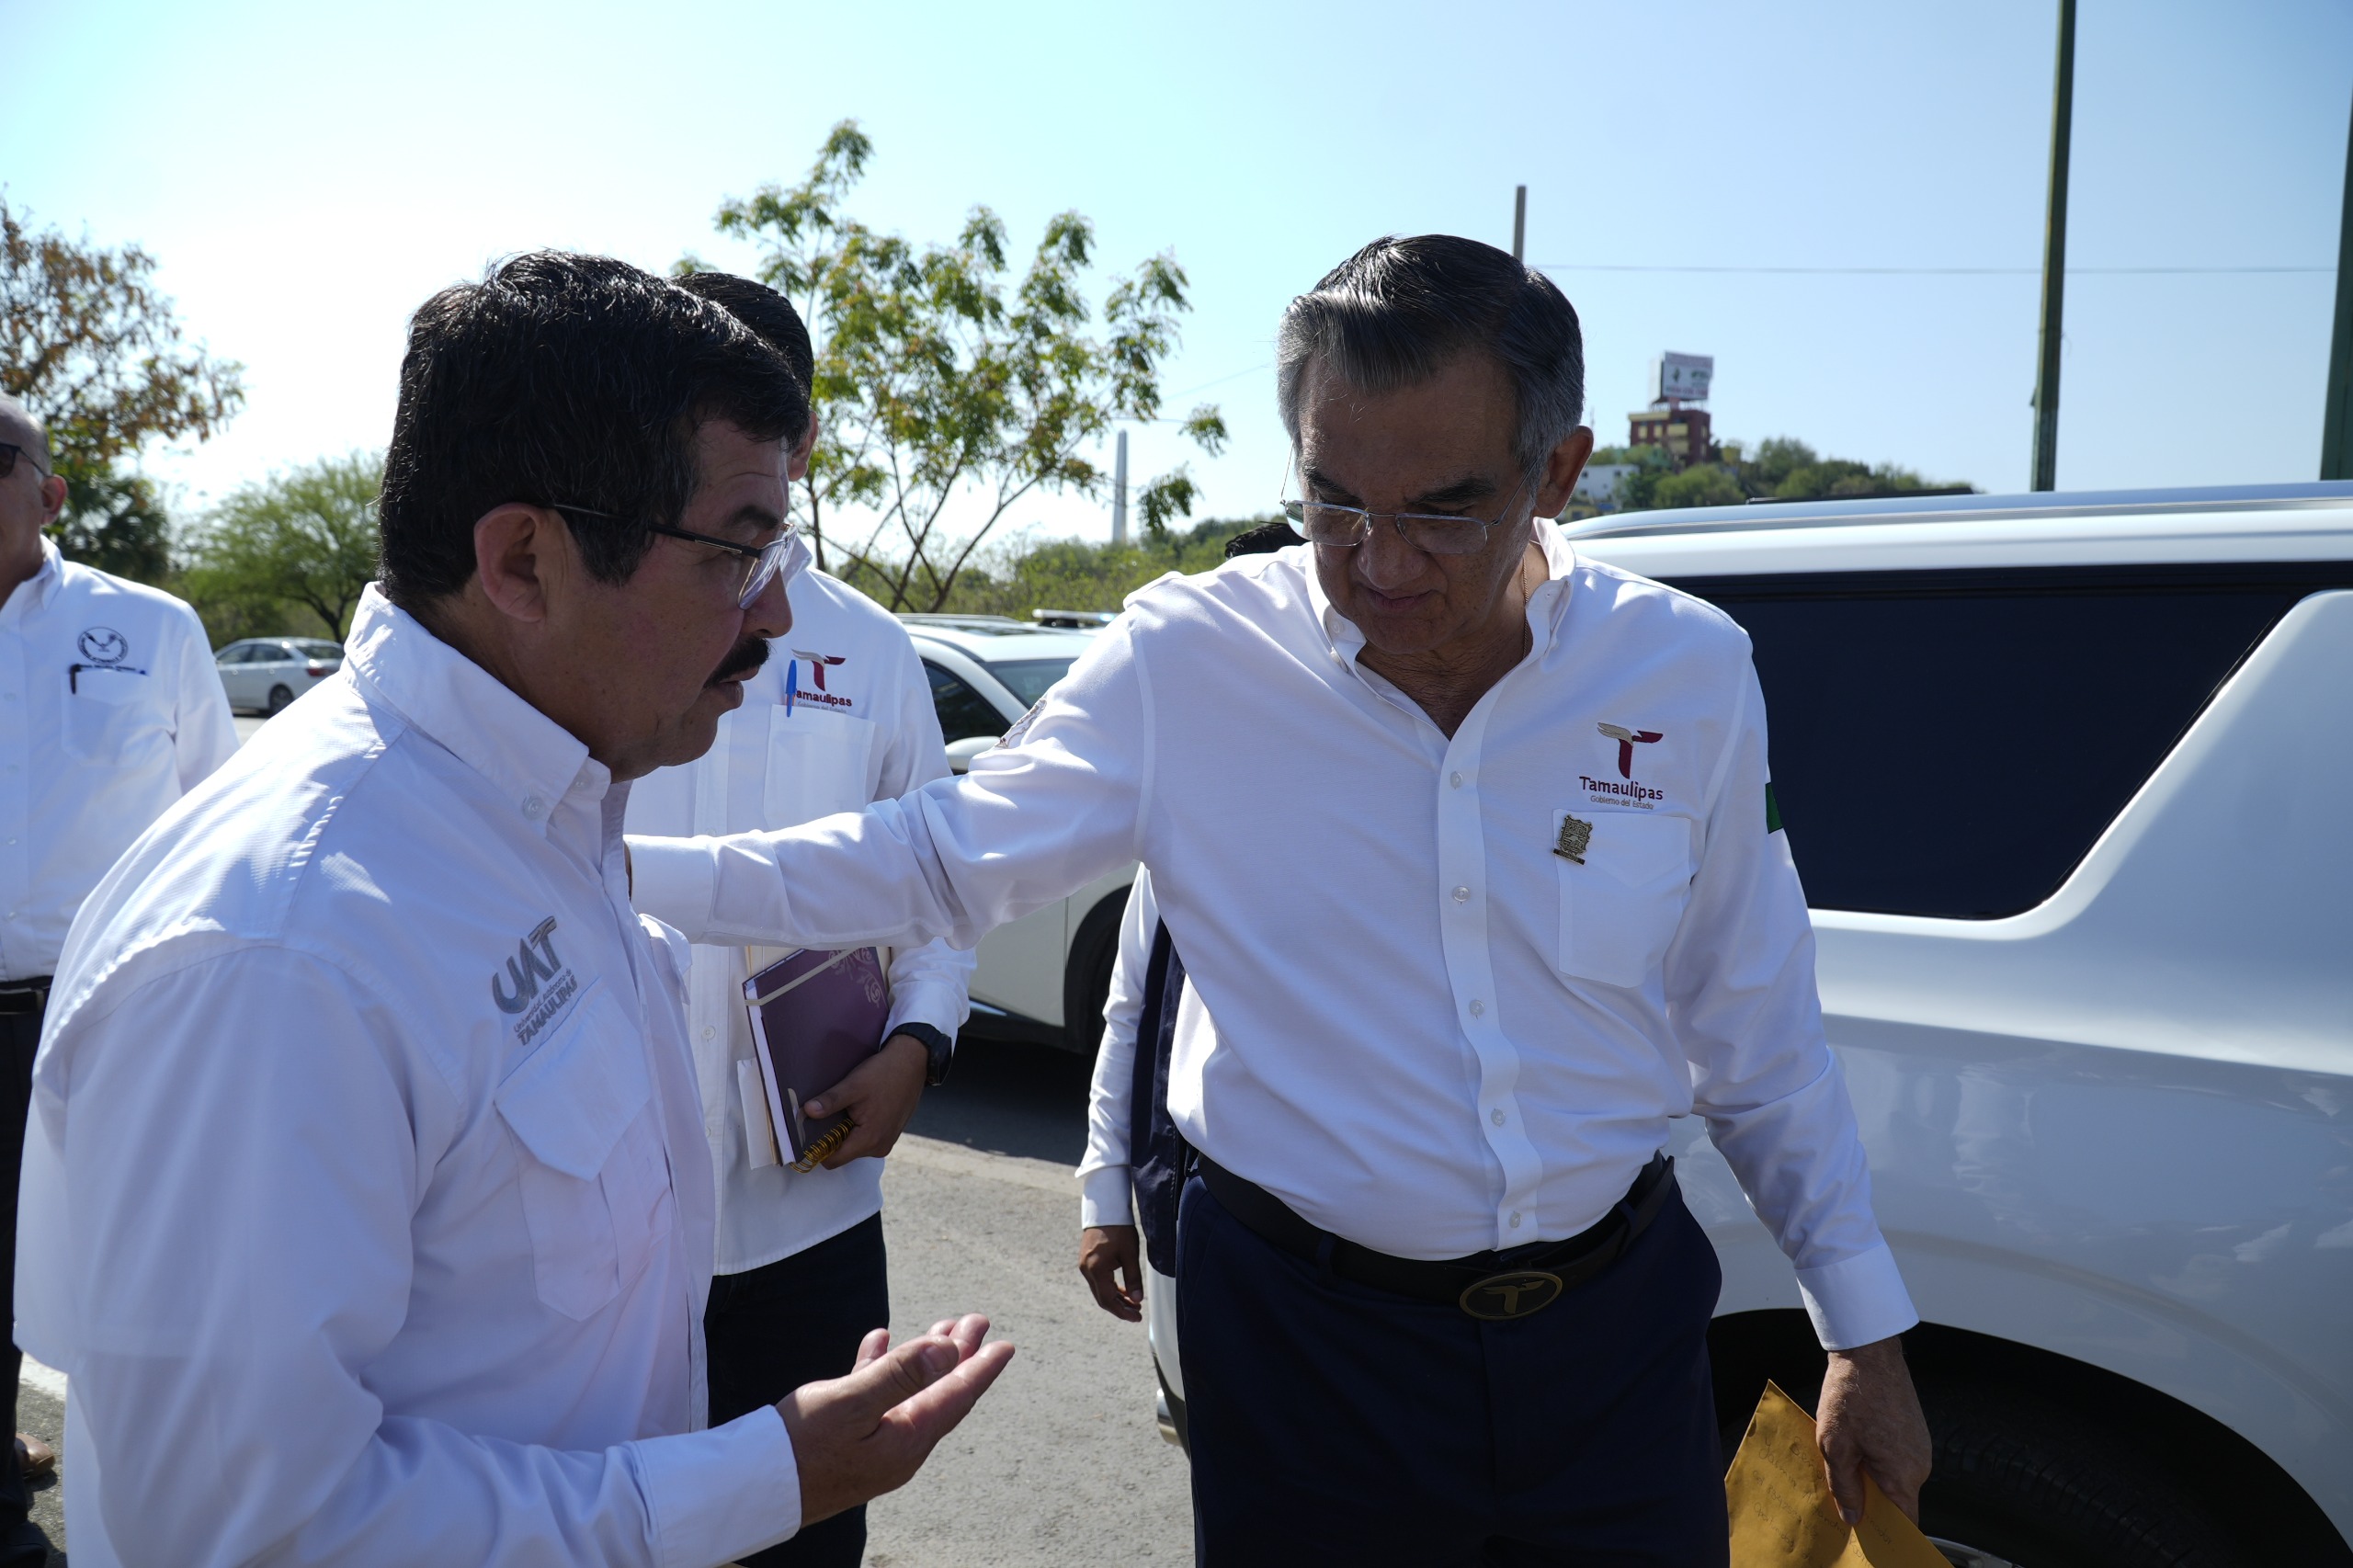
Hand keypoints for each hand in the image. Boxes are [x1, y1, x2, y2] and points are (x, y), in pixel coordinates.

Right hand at [777, 1312, 1015, 1525]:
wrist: (751, 1489)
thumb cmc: (799, 1445)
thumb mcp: (852, 1403)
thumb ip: (901, 1375)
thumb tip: (950, 1351)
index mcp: (906, 1441)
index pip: (955, 1397)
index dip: (981, 1367)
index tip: (1005, 1344)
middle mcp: (898, 1449)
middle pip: (940, 1395)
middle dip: (959, 1355)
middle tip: (975, 1320)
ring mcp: (875, 1450)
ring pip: (912, 1396)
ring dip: (926, 1360)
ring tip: (940, 1327)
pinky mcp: (850, 1446)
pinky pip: (877, 1402)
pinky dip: (883, 1371)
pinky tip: (879, 1343)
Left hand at [804, 1034, 928, 1166]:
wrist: (912, 1063)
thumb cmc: (884, 1073)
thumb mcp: (853, 1085)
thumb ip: (830, 1101)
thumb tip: (807, 1112)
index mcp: (869, 1140)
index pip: (832, 1160)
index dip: (817, 1149)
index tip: (807, 1133)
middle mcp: (879, 1147)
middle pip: (842, 1153)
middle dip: (831, 1137)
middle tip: (826, 1114)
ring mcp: (886, 1141)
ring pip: (854, 1146)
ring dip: (845, 1132)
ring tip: (846, 1108)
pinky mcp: (890, 1134)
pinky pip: (866, 1139)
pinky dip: (858, 1128)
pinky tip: (859, 1109)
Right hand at [1078, 1225, 1143, 1320]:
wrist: (1104, 1209)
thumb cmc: (1118, 1228)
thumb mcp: (1130, 1254)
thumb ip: (1133, 1278)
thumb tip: (1138, 1299)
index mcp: (1096, 1269)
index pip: (1108, 1300)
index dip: (1122, 1311)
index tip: (1137, 1317)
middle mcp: (1087, 1270)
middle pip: (1102, 1298)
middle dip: (1120, 1308)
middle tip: (1137, 1314)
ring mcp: (1085, 1266)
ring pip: (1100, 1290)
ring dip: (1116, 1299)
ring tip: (1134, 1304)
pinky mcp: (1087, 1261)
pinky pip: (1098, 1281)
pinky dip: (1111, 1288)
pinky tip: (1124, 1292)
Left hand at [1816, 1336, 1932, 1525]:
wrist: (1869, 1352)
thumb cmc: (1852, 1395)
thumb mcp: (1836, 1446)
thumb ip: (1845, 1487)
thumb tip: (1853, 1517)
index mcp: (1904, 1474)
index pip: (1904, 1520)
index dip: (1885, 1532)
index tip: (1865, 1538)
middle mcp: (1919, 1464)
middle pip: (1896, 1499)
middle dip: (1870, 1502)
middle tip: (1840, 1500)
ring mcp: (1919, 1446)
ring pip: (1893, 1477)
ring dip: (1870, 1477)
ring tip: (1842, 1467)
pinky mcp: (1913, 1431)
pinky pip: (1895, 1457)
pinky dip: (1876, 1458)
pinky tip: (1853, 1446)